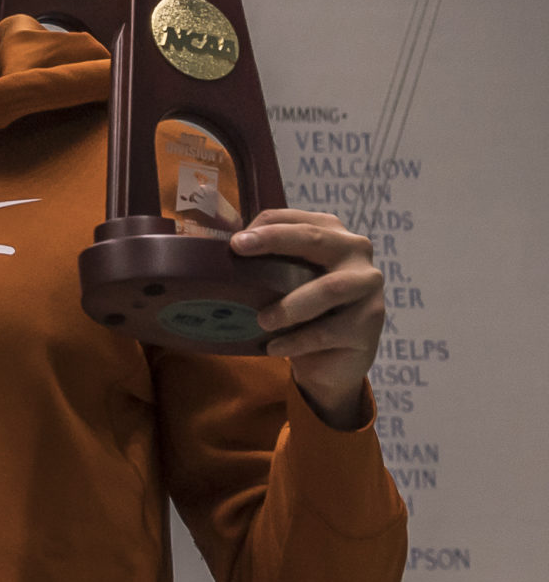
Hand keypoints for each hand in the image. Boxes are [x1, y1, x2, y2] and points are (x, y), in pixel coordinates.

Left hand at [232, 209, 385, 428]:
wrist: (331, 361)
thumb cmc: (300, 309)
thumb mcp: (278, 278)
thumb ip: (256, 252)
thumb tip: (209, 221)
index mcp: (331, 232)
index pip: (296, 220)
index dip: (264, 227)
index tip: (234, 241)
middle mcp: (355, 251)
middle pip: (315, 239)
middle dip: (275, 241)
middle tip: (239, 250)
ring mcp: (368, 286)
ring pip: (330, 288)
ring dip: (290, 305)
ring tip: (261, 320)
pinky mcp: (371, 322)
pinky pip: (330, 330)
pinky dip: (298, 341)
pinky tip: (275, 348)